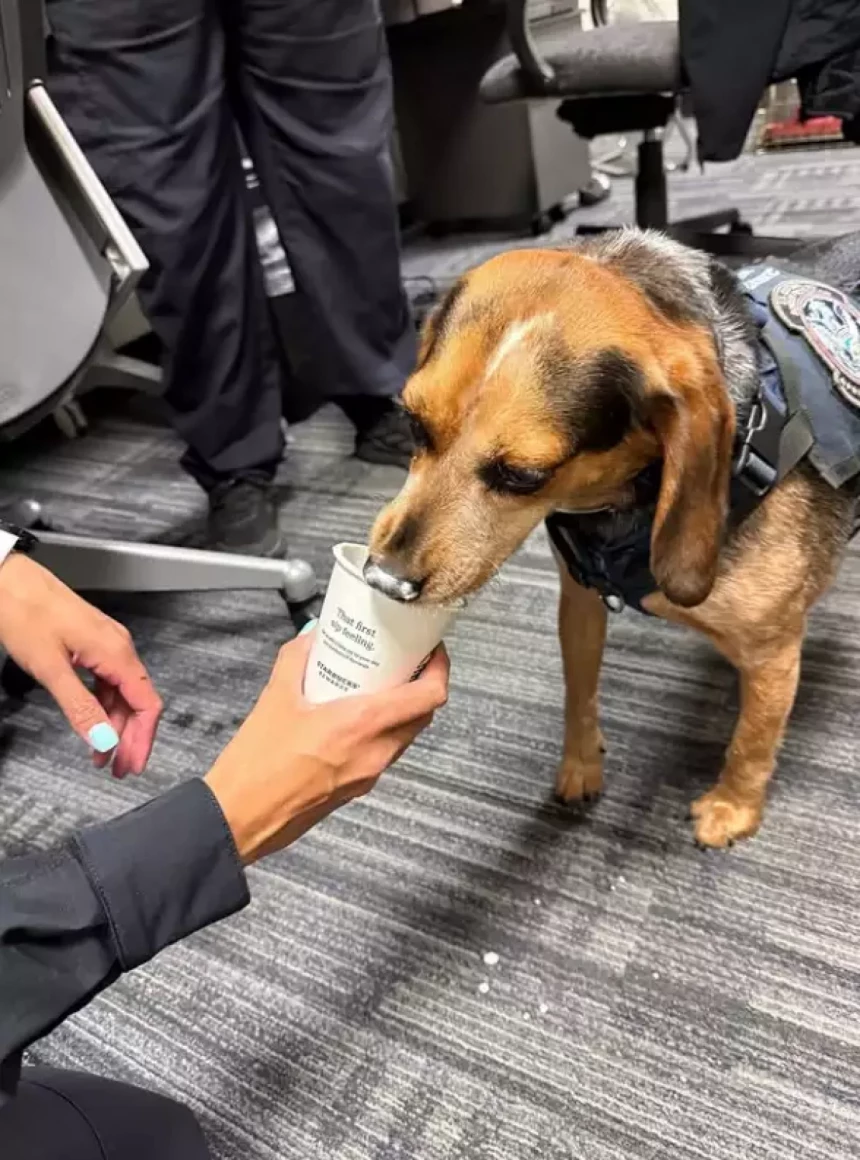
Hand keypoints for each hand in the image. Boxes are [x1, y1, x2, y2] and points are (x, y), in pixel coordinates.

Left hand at [0, 554, 162, 776]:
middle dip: (129, 738)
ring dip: (114, 725)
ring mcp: (106, 643)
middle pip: (137, 702)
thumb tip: (104, 739)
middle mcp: (118, 646)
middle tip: (116, 768)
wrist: (7, 579)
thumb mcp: (50, 668)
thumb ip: (80, 707)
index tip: (132, 764)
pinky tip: (93, 720)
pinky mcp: (92, 642)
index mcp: (116, 652)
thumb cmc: (25, 611)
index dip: (142, 739)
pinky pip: (108, 681)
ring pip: (121, 693)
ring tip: (100, 752)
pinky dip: (103, 706)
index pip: (147, 704)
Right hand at [205, 632, 449, 864]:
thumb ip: (299, 658)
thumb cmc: (257, 765)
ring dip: (402, 709)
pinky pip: (383, 752)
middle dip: (421, 685)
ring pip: (405, 735)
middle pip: (423, 715)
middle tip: (403, 661)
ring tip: (379, 685)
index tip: (431, 648)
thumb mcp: (275, 695)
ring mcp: (369, 775)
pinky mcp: (357, 789)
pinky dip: (381, 731)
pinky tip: (354, 716)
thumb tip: (315, 636)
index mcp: (364, 725)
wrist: (239, 818)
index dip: (440, 668)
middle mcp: (376, 752)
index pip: (430, 696)